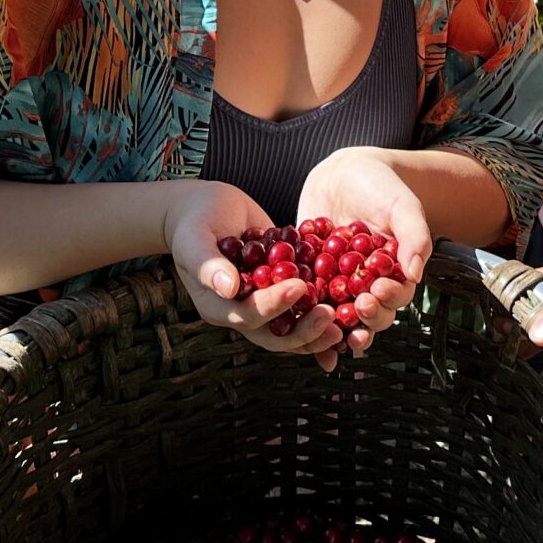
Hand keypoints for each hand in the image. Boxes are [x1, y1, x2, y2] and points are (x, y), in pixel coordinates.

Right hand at [165, 181, 344, 367]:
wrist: (204, 207)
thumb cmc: (192, 221)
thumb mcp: (194, 240)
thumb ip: (209, 265)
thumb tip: (229, 288)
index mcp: (220, 307)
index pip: (250, 316)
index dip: (275, 305)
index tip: (299, 285)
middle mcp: (243, 311)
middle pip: (277, 335)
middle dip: (305, 330)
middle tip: (331, 316)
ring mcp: (264, 301)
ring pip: (294, 325)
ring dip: (319, 326)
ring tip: (345, 318)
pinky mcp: (281, 286)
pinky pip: (304, 302)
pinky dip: (323, 304)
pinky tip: (350, 299)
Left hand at [296, 149, 432, 357]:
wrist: (343, 174)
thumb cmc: (381, 187)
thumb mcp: (403, 206)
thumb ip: (414, 236)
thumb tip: (416, 273)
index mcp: (395, 274)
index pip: (397, 296)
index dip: (389, 299)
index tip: (379, 290)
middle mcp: (368, 286)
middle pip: (370, 314)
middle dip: (365, 315)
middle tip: (358, 304)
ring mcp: (339, 286)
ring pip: (339, 316)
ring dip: (335, 327)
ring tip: (329, 327)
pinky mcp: (312, 280)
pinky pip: (308, 301)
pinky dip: (302, 317)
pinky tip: (294, 324)